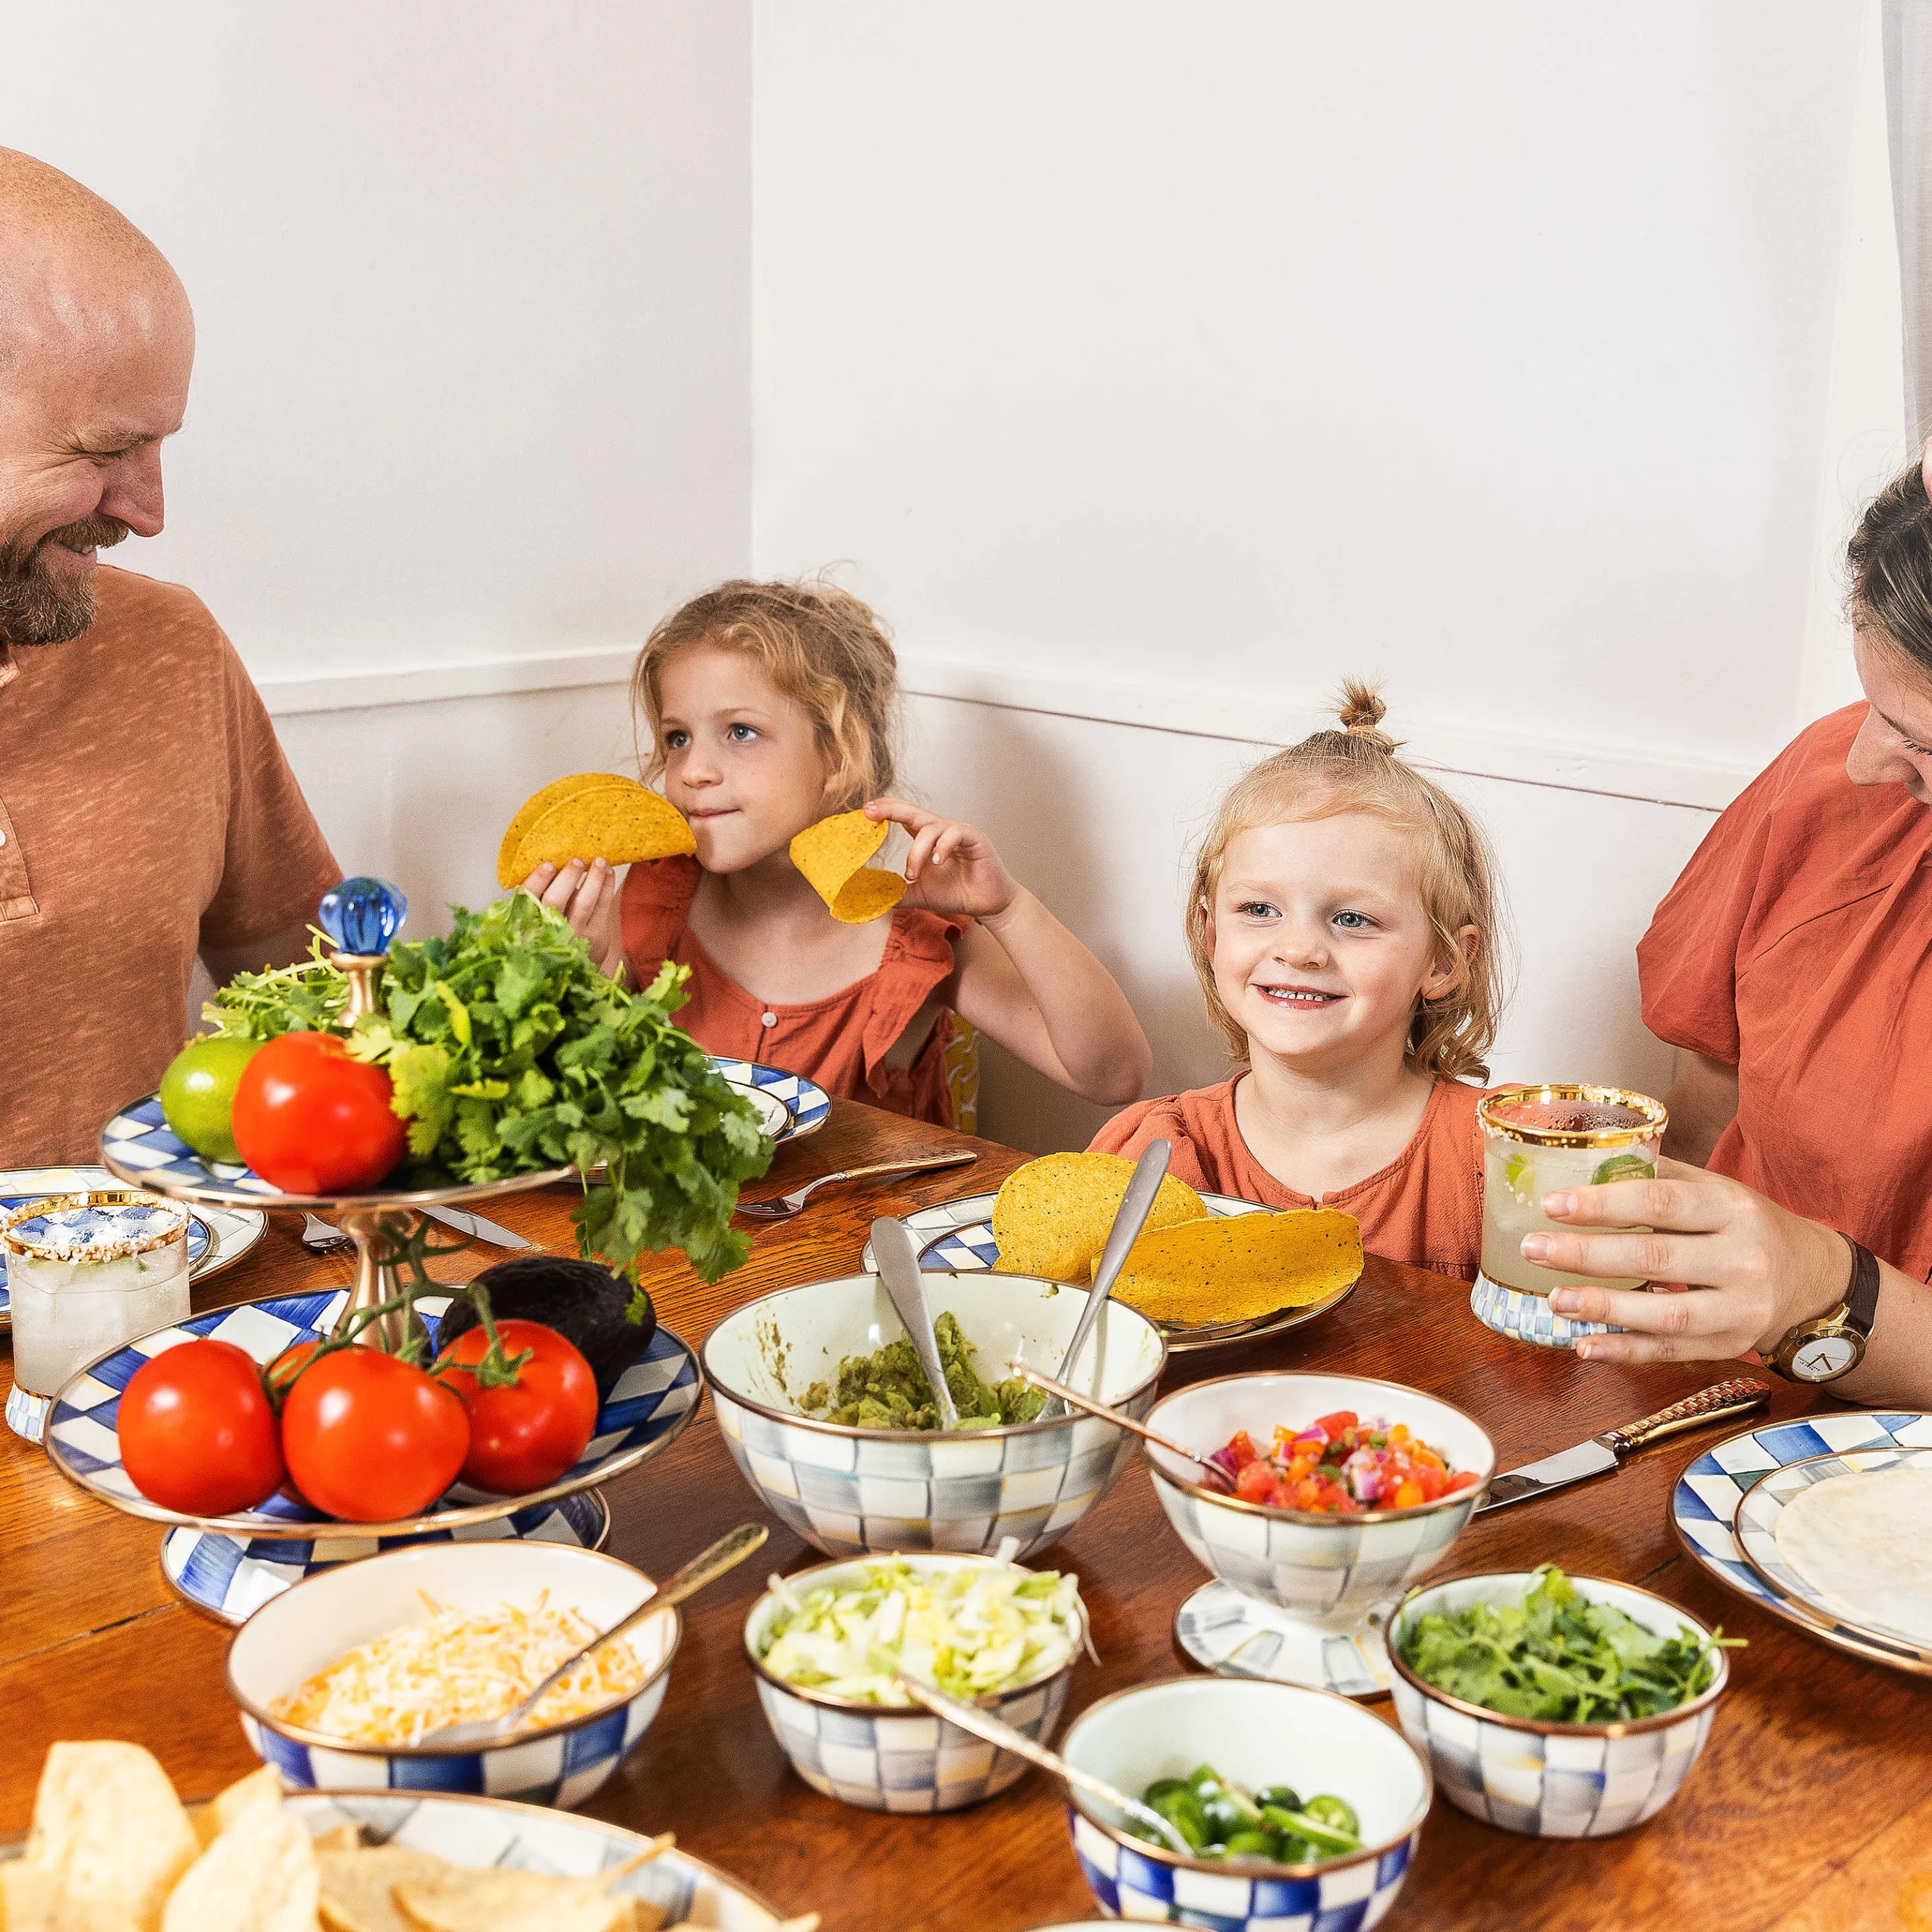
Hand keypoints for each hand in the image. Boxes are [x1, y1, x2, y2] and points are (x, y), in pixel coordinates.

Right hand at [520, 858, 622, 976]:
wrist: (573, 967)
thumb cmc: (552, 931)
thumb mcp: (537, 918)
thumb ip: (540, 896)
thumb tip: (556, 862)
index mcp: (529, 923)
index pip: (527, 899)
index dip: (537, 881)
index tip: (548, 865)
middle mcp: (550, 930)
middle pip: (556, 900)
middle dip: (568, 876)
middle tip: (577, 861)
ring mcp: (575, 935)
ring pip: (584, 902)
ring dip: (594, 878)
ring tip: (599, 861)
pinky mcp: (597, 937)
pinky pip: (603, 907)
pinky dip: (607, 887)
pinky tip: (608, 873)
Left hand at [863, 798, 1019, 920]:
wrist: (987, 905)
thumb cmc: (956, 894)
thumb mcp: (917, 894)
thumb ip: (894, 891)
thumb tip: (866, 895)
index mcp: (926, 837)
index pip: (903, 816)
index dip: (885, 810)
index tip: (864, 811)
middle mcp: (941, 830)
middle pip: (913, 811)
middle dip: (890, 809)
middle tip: (870, 812)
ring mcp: (958, 832)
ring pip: (931, 827)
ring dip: (916, 851)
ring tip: (912, 874)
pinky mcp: (975, 839)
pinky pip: (955, 834)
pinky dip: (942, 846)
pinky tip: (936, 861)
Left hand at [1521, 1157, 1850, 1364]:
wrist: (1811, 1279)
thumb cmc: (1742, 1225)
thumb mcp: (1714, 1190)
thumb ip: (1658, 1177)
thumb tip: (1587, 1159)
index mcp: (1732, 1207)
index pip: (1661, 1202)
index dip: (1603, 1204)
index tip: (1552, 1205)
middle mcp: (1742, 1259)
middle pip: (1657, 1257)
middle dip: (1588, 1255)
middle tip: (1534, 1248)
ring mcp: (1740, 1308)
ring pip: (1666, 1312)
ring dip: (1604, 1307)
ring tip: (1554, 1300)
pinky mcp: (1731, 1345)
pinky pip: (1673, 1351)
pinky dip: (1626, 1351)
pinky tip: (1586, 1345)